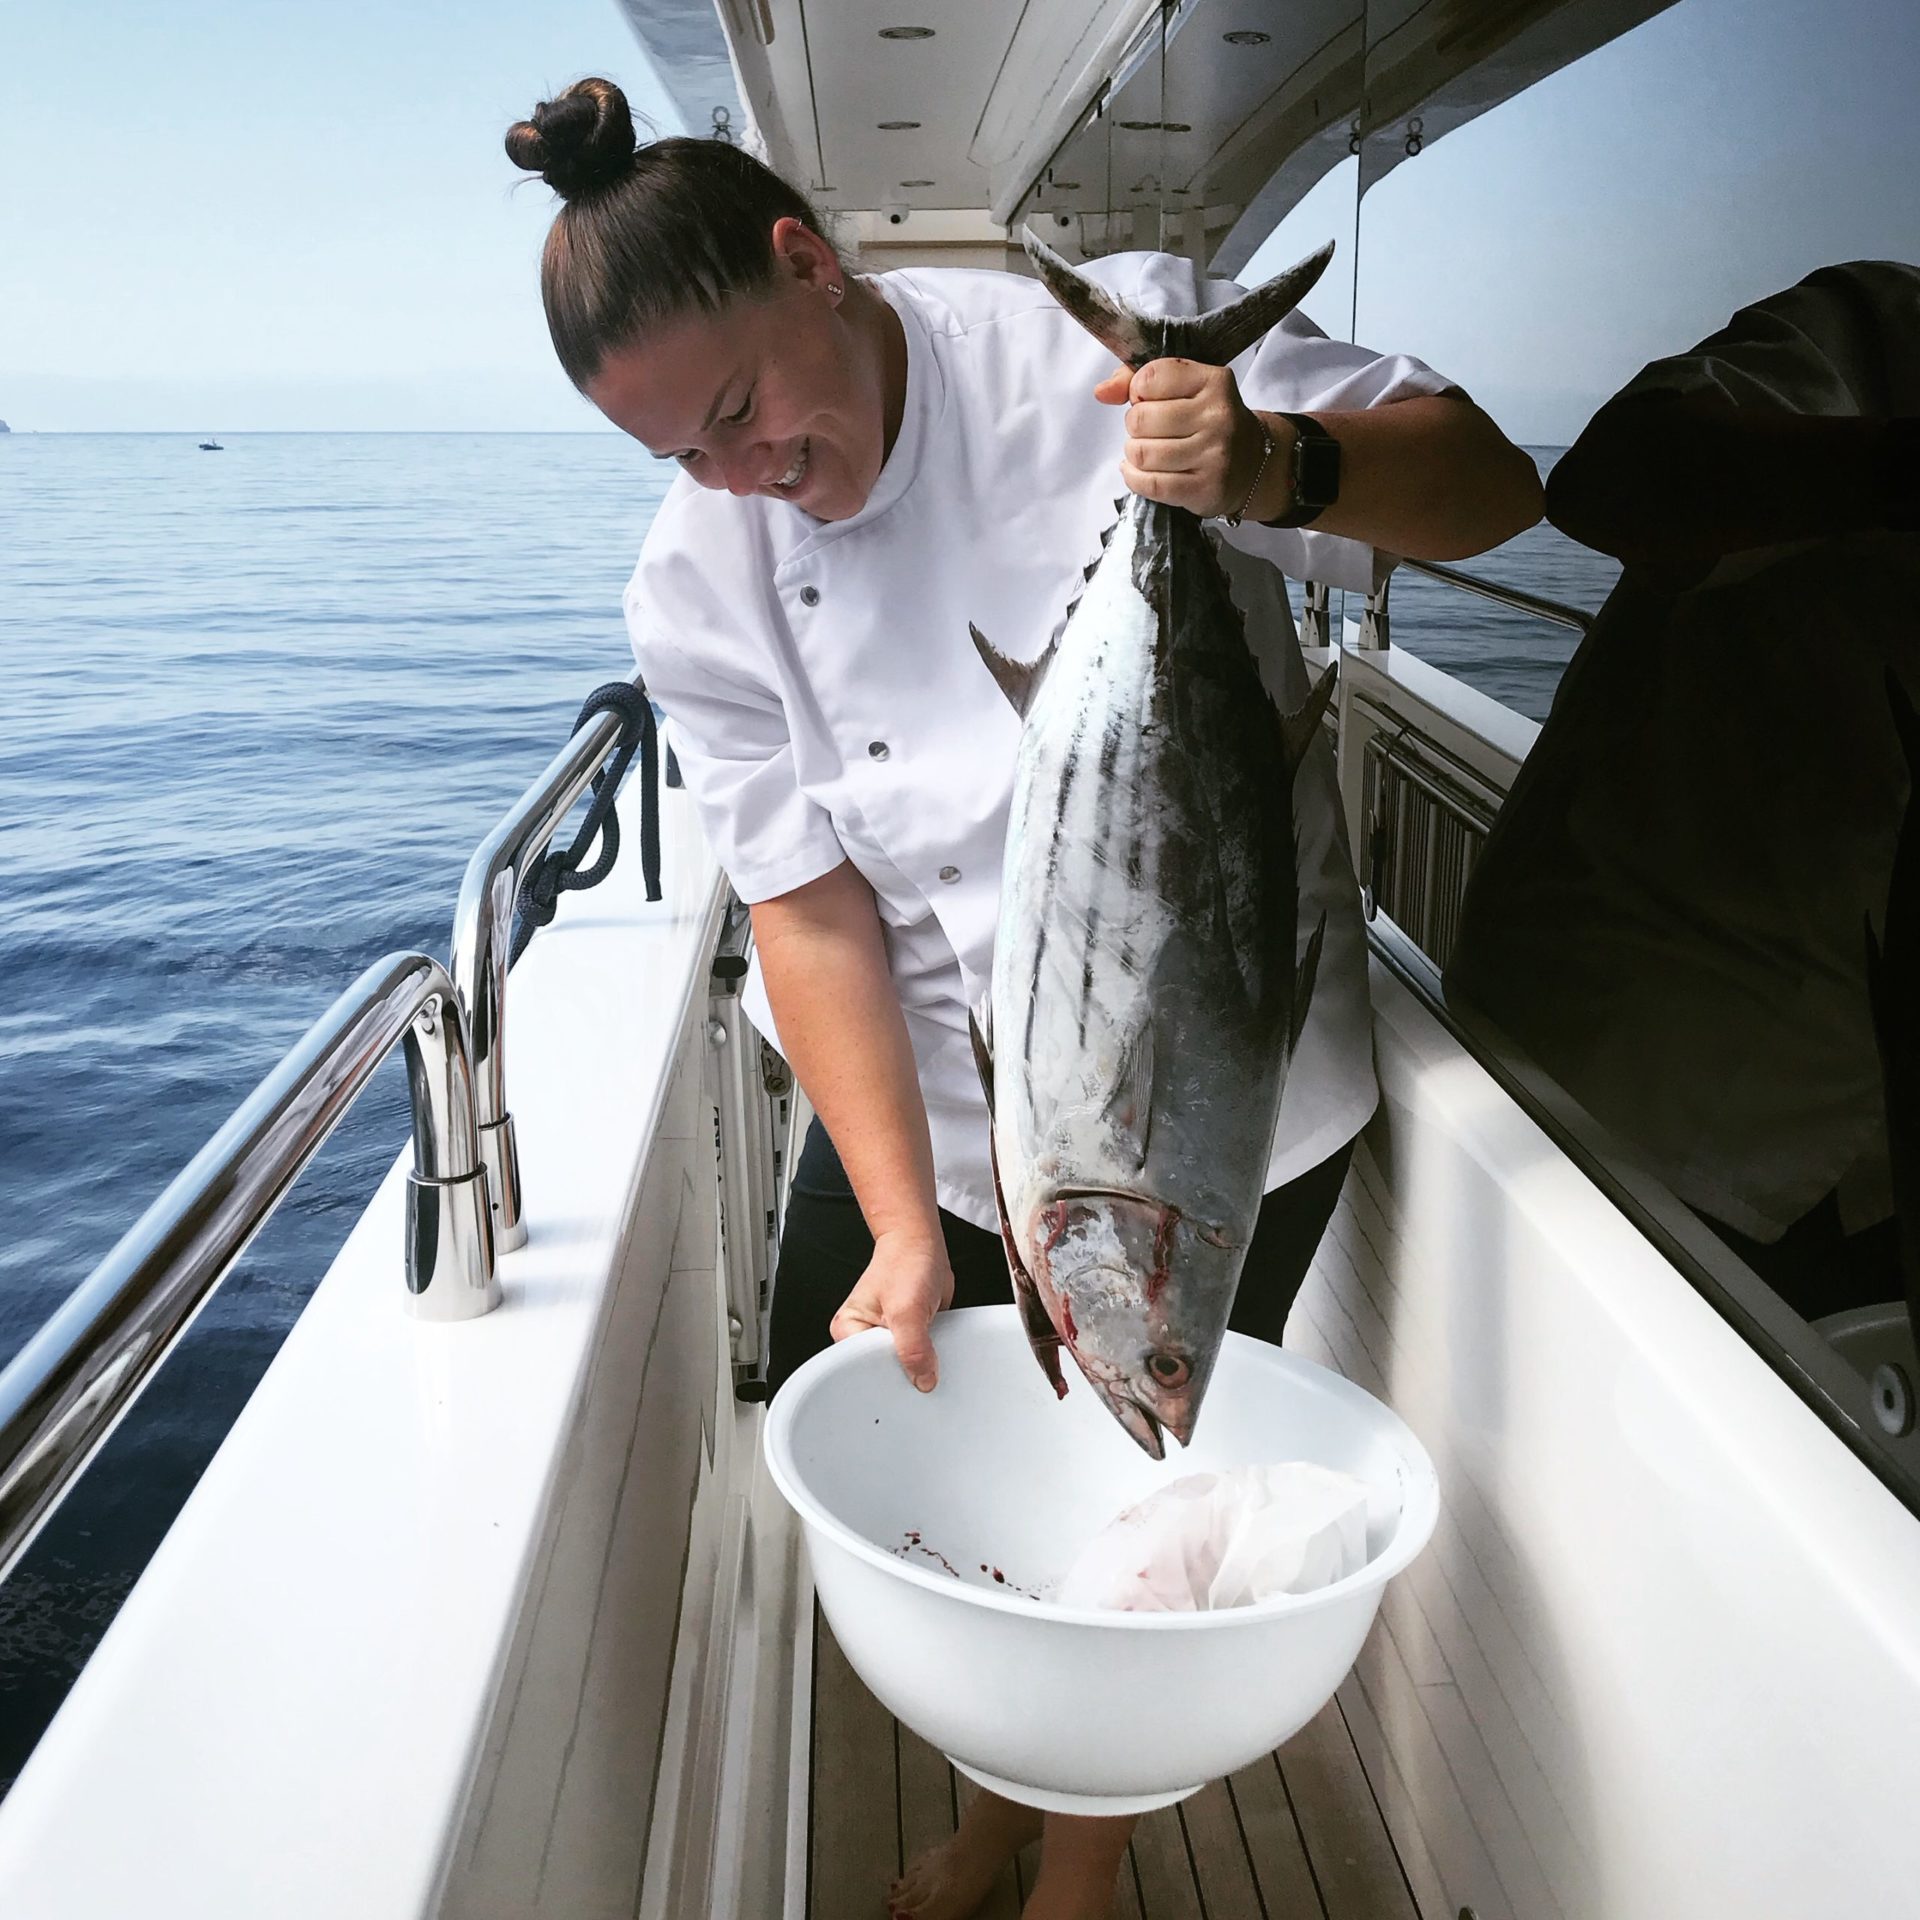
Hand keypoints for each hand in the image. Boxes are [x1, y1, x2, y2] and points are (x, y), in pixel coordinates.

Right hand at [830, 1229, 954, 1390]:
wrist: (923, 1245)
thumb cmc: (905, 1263)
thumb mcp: (907, 1309)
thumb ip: (913, 1348)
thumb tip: (922, 1380)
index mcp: (848, 1330)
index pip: (860, 1371)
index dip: (885, 1379)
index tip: (905, 1382)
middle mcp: (863, 1336)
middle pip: (882, 1373)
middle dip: (905, 1373)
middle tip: (921, 1367)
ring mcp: (885, 1338)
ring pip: (903, 1368)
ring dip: (920, 1364)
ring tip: (929, 1350)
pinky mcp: (906, 1337)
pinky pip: (918, 1358)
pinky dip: (930, 1356)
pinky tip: (935, 1348)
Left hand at [1093, 358, 1274, 518]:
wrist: (1251, 464)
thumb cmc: (1208, 421)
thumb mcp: (1185, 387)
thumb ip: (1138, 378)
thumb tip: (1102, 392)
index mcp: (1213, 381)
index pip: (1150, 377)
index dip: (1138, 390)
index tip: (1148, 399)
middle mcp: (1217, 416)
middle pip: (1140, 419)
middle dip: (1135, 426)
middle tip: (1150, 430)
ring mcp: (1214, 455)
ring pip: (1141, 453)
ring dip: (1134, 454)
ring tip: (1148, 451)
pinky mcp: (1204, 489)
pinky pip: (1149, 484)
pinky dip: (1135, 478)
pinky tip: (1141, 471)